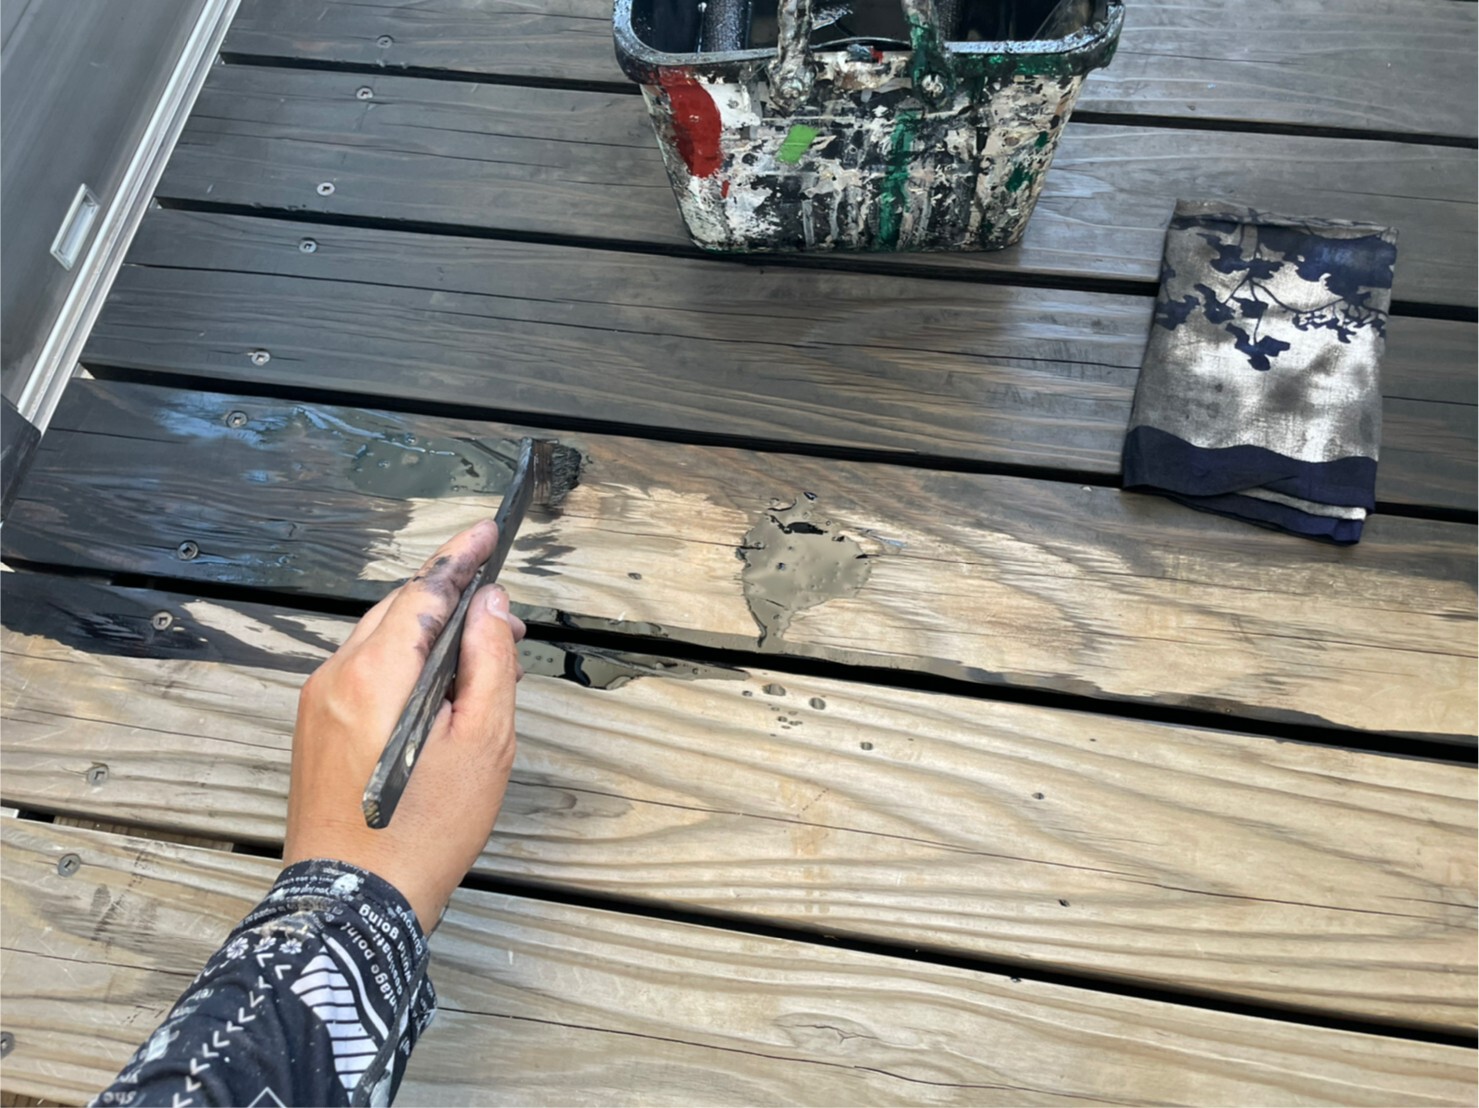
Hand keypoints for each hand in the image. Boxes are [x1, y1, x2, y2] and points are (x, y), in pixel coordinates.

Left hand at [282, 520, 526, 928]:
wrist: (354, 900)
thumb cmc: (425, 830)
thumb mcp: (483, 742)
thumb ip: (489, 662)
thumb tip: (490, 606)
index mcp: (376, 674)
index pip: (423, 591)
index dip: (460, 557)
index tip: (487, 531)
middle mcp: (335, 676)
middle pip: (398, 611)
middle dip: (449, 600)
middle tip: (501, 619)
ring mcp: (317, 702)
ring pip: (378, 639)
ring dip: (425, 634)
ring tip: (474, 660)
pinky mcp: (313, 727)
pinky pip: (362, 671)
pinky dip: (399, 664)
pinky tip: (433, 692)